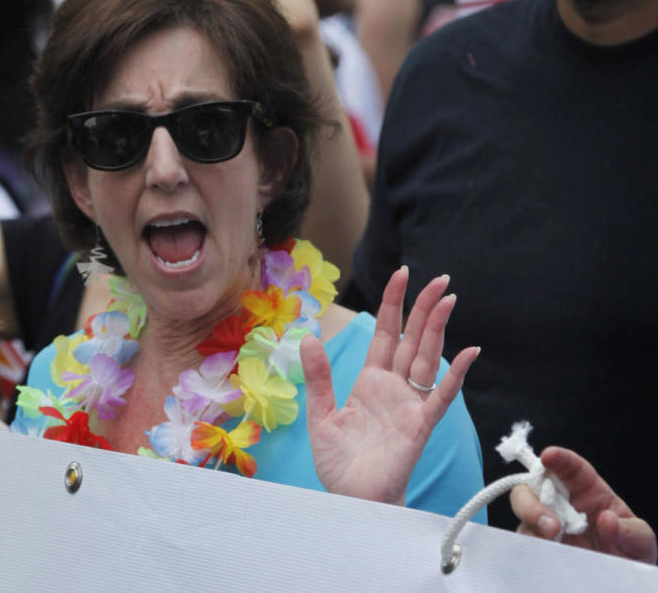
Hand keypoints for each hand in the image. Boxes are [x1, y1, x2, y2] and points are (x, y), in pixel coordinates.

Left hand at [303, 268, 478, 504]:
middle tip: (440, 279)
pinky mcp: (421, 425)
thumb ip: (318, 377)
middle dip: (424, 308)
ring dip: (438, 328)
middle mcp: (393, 387)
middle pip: (411, 338)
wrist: (352, 501)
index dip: (393, 304)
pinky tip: (468, 352)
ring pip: (427, 357)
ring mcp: (410, 404)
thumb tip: (307, 336)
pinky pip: (441, 395)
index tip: (401, 275)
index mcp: (370, 381)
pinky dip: (456, 374)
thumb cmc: (339, 465)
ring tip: (449, 298)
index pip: (384, 332)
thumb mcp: (320, 415)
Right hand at [511, 447, 656, 563]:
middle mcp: (562, 502)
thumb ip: (630, 530)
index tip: (548, 456)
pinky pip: (525, 541)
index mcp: (587, 489)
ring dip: (531, 521)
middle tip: (552, 524)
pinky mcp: (542, 548)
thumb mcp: (641, 540)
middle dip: (533, 499)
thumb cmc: (631, 553)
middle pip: (532, 486)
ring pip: (523, 512)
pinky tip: (548, 552)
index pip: (569, 466)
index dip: (558, 457)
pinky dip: (531, 544)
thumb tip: (607, 519)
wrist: (624, 581)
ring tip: (552, 538)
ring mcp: (549, 525)